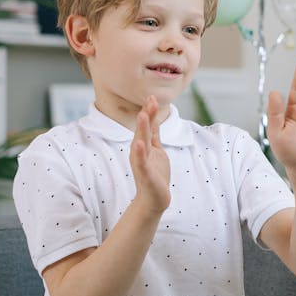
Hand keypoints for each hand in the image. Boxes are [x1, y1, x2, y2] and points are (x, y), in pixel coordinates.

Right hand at [130, 96, 170, 214]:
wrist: (154, 199)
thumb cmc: (155, 174)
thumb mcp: (157, 150)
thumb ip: (154, 135)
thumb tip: (152, 118)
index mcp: (145, 145)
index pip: (148, 126)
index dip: (151, 112)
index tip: (153, 96)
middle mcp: (140, 151)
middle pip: (144, 130)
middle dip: (147, 115)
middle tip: (150, 100)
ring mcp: (141, 162)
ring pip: (141, 142)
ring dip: (142, 128)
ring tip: (144, 115)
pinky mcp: (144, 173)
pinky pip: (141, 161)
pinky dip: (140, 152)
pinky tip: (139, 144)